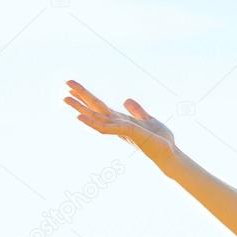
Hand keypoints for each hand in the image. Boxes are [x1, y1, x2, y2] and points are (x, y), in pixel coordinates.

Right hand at [63, 80, 177, 163]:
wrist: (170, 153)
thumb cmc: (160, 140)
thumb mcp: (149, 120)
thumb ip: (137, 111)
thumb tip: (126, 100)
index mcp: (121, 120)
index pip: (101, 106)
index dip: (87, 96)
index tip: (72, 86)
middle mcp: (117, 124)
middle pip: (95, 108)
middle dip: (80, 97)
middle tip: (66, 83)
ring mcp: (120, 129)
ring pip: (96, 117)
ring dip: (81, 108)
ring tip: (65, 98)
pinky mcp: (128, 133)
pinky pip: (107, 127)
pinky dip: (93, 122)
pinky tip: (80, 117)